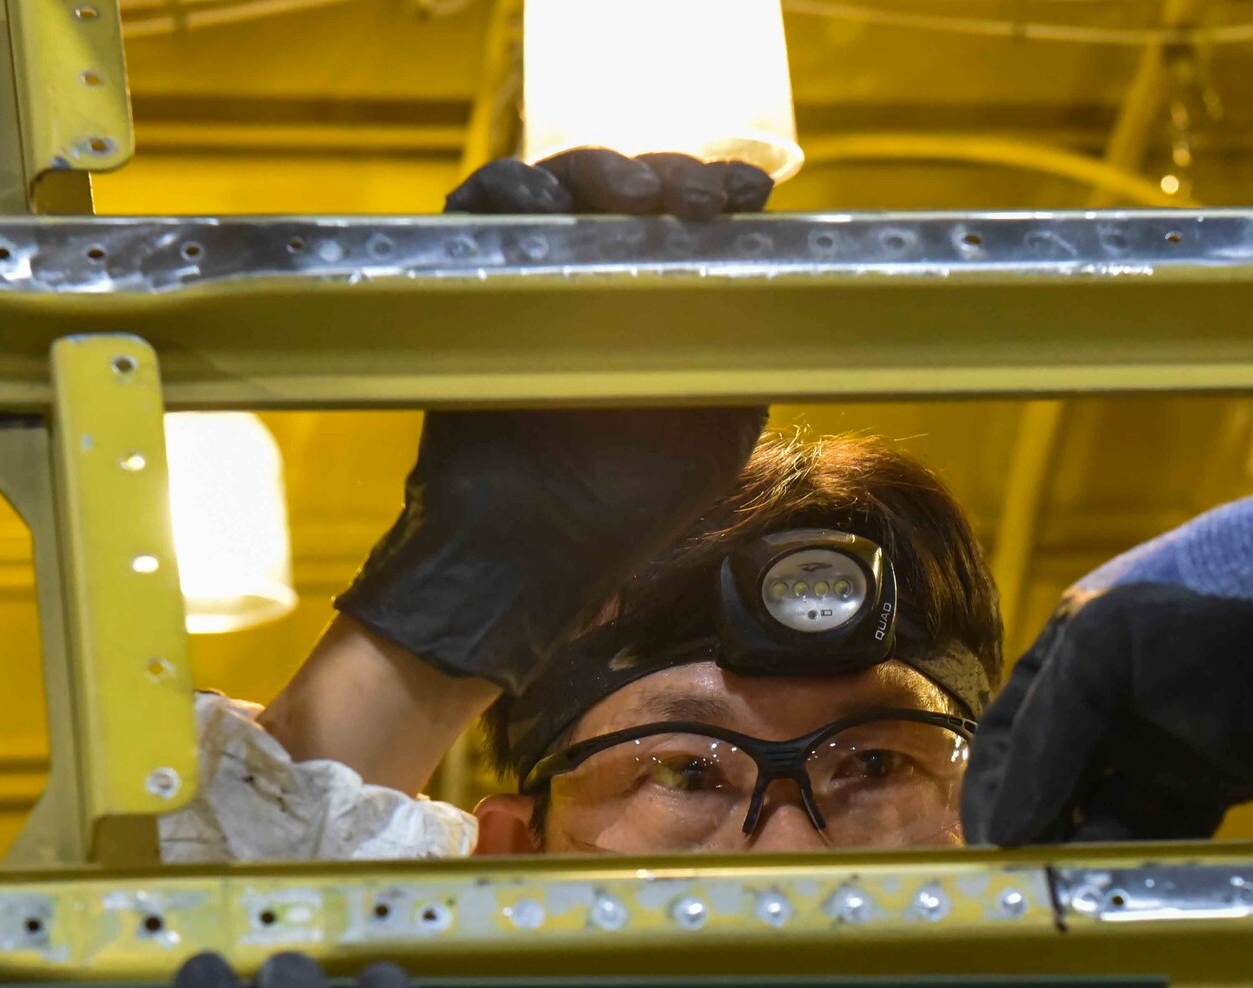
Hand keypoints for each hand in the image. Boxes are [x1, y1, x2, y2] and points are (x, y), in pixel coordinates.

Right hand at [335, 150, 769, 695]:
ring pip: (560, 185)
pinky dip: (507, 191)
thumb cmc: (624, 504)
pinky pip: (480, 212)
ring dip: (597, 172)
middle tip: (686, 199)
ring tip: (627, 197)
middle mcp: (599, 285)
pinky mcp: (472, 285)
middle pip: (630, 188)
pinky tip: (542, 204)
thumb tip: (780, 283)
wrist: (529, 550)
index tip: (746, 194)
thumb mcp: (720, 428)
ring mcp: (534, 281)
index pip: (688, 221)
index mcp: (661, 310)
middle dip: (666, 175)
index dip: (718, 192)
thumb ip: (748, 357)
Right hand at [964, 476, 1252, 845]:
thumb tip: (1005, 828)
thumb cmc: (1193, 614)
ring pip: (1106, 812)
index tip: (992, 849)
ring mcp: (1158, 744)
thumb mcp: (1098, 653)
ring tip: (1083, 880)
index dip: (996, 794)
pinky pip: (1168, 828)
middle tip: (1031, 878)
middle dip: (1040, 829)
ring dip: (1090, 847)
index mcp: (1065, 663)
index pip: (1010, 741)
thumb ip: (1046, 737)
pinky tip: (1135, 873)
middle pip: (1054, 784)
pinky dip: (1150, 852)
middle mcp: (1106, 708)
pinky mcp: (1211, 779)